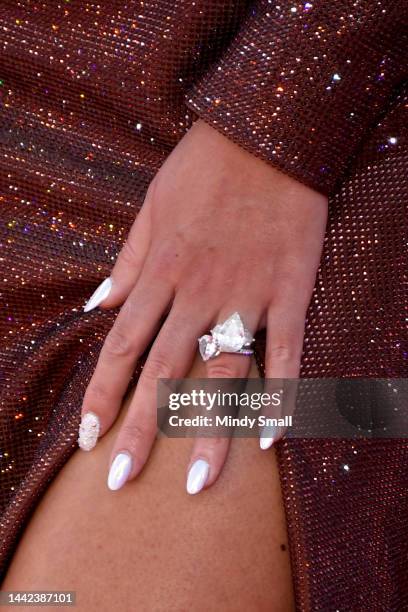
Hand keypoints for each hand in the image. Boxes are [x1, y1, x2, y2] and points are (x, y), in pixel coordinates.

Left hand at [79, 118, 327, 493]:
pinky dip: (281, 394)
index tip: (88, 439)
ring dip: (207, 429)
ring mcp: (246, 293)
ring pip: (222, 372)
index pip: (121, 347)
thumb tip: (94, 305)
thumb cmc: (202, 168)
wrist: (264, 133)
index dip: (101, 396)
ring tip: (196, 483)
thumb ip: (125, 263)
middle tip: (121, 483)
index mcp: (159, 272)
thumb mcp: (149, 207)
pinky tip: (272, 438)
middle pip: (162, 373)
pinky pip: (287, 350)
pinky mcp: (289, 289)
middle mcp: (197, 292)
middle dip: (139, 430)